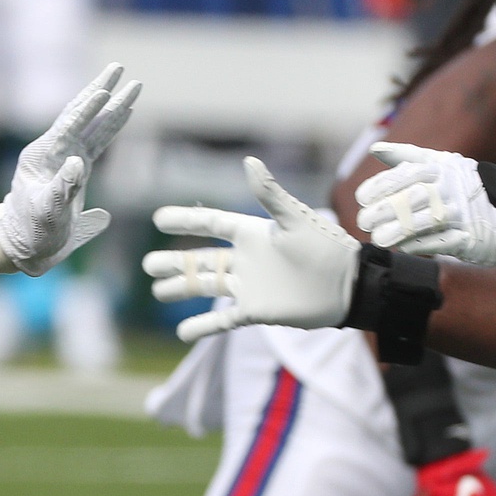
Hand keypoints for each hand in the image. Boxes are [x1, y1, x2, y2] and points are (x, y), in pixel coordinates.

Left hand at [0, 63, 139, 274]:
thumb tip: (78, 163)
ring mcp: (66, 157)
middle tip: (119, 67)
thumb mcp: (46, 211)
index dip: (88, 108)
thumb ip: (61, 188)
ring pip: (93, 124)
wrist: (26, 245)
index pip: (69, 124)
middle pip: (81, 113)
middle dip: (101, 89)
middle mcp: (54, 150)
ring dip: (113, 105)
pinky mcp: (77, 169)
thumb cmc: (32, 230)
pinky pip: (98, 141)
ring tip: (133, 85)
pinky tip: (125, 112)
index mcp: (43, 155)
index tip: (104, 90)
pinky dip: (112, 126)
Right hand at [146, 157, 360, 343]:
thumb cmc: (326, 248)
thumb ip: (269, 194)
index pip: (210, 225)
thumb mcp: (294, 219)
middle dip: (173, 262)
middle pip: (200, 259)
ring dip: (181, 289)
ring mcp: (248, 286)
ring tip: (158, 291)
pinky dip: (203, 327)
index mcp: (252, 233)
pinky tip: (183, 334)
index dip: (185, 220)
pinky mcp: (255, 311)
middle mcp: (245, 259)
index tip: (158, 219)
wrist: (347, 286)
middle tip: (148, 265)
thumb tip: (248, 161)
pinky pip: (222, 320)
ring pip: (205, 286)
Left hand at [355, 143, 495, 265]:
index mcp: (441, 168)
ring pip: (424, 221)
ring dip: (396, 231)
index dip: (380, 185)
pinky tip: (401, 248)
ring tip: (377, 239)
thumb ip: (407, 157)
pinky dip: (418, 245)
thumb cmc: (465, 186)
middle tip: (363, 221)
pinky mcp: (470, 237)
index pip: (406, 174)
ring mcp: (462, 213)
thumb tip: (375, 149)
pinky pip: (440, 242)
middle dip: (384, 210)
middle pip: (412, 198)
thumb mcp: (441, 164)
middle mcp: (451, 188)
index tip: (361, 197)